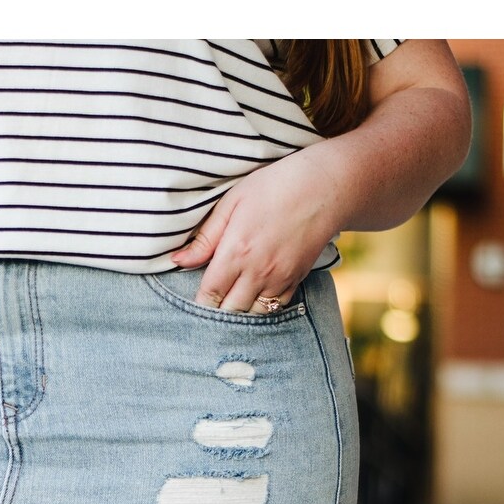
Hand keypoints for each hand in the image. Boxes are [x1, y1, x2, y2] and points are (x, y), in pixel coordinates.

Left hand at [168, 145, 344, 311]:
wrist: (325, 187)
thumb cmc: (273, 188)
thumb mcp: (232, 203)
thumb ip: (205, 238)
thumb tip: (177, 261)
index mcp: (236, 252)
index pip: (209, 295)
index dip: (199, 303)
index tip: (195, 299)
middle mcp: (257, 272)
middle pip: (228, 312)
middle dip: (216, 311)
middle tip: (209, 303)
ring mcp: (279, 279)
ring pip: (251, 315)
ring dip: (238, 313)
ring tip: (229, 302)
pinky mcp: (296, 280)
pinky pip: (275, 309)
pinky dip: (261, 309)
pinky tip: (252, 298)